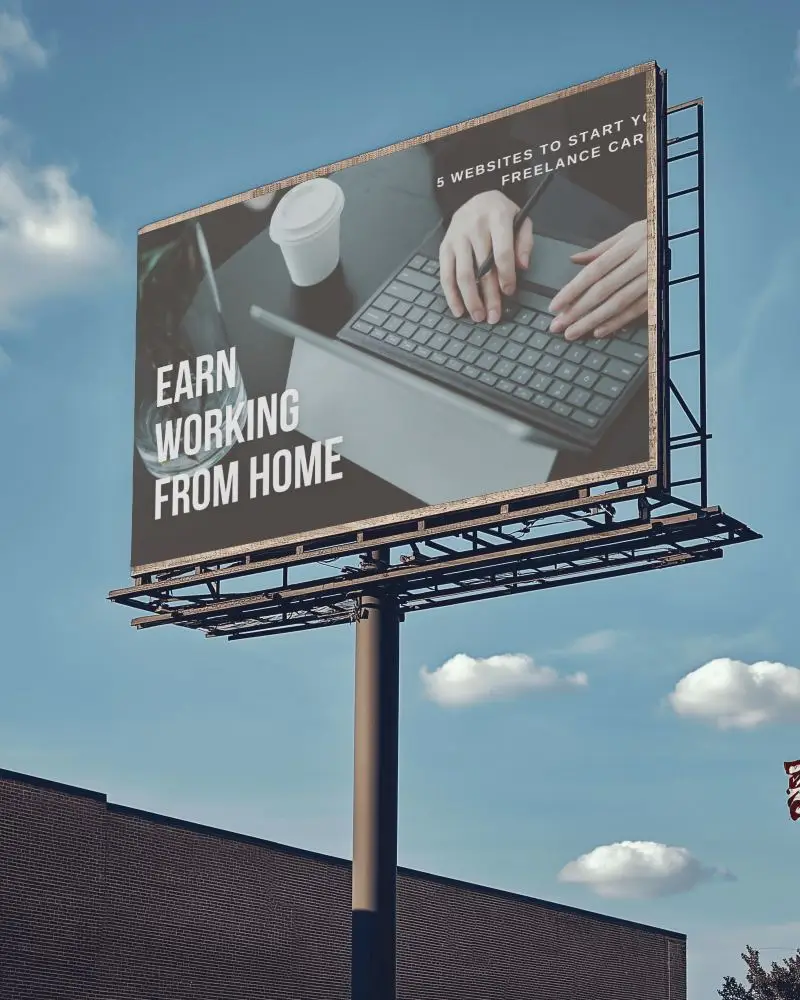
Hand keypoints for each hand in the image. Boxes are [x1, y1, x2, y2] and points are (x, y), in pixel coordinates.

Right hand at [439, 191, 533, 324]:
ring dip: (470, 299)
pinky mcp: (445, 246)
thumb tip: (522, 267)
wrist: (474, 195)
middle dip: (488, 296)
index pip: (501, 252)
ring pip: (463, 274)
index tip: (509, 292)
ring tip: (478, 316)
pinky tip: (458, 309)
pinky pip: (446, 274)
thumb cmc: (500, 213)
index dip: (506, 275)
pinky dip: (451, 294)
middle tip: (494, 316)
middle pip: (482, 268)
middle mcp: (475, 227)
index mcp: (497, 218)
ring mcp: (457, 237)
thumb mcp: (520, 219)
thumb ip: (525, 242)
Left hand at [549, 220, 647, 340]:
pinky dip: (616, 322)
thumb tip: (574, 259)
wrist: (687, 237)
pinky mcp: (659, 293)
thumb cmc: (655, 233)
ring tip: (572, 332)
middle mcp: (639, 263)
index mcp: (628, 246)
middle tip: (558, 325)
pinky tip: (599, 332)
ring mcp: (650, 280)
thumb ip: (601, 248)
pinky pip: (635, 311)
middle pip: (602, 291)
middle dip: (577, 310)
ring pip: (617, 304)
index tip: (555, 305)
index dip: (573, 290)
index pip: (594, 271)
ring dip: (592, 321)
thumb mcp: (629, 233)